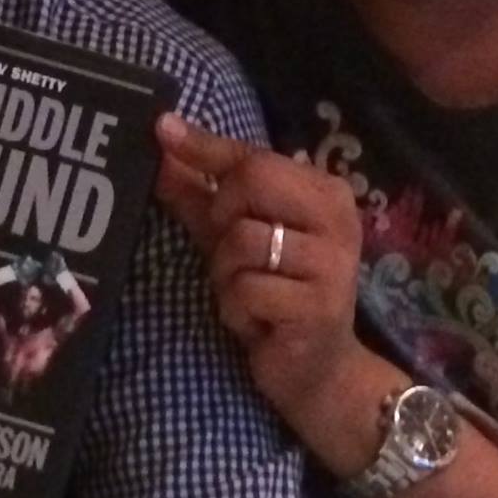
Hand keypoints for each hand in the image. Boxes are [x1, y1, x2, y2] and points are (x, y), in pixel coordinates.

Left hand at [153, 114, 374, 431]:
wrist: (318, 370)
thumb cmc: (276, 293)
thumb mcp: (234, 238)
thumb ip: (200, 193)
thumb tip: (160, 142)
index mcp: (324, 191)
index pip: (253, 157)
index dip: (204, 146)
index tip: (161, 128)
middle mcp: (337, 218)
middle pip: (250, 183)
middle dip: (222, 219)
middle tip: (235, 255)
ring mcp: (333, 262)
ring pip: (241, 241)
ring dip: (227, 274)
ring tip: (250, 294)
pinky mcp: (317, 306)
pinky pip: (246, 290)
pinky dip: (237, 310)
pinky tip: (260, 323)